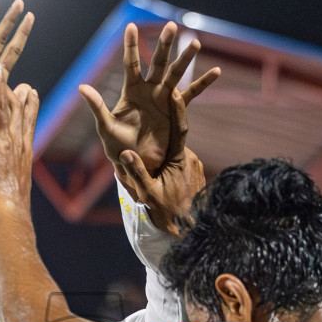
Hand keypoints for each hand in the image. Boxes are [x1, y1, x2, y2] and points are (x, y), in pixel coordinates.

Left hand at [0, 62, 38, 208]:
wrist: (9, 210)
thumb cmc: (12, 201)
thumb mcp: (20, 180)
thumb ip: (20, 167)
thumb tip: (22, 165)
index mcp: (24, 149)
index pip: (28, 121)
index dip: (30, 104)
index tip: (31, 90)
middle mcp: (17, 142)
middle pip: (16, 108)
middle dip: (11, 87)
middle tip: (5, 66)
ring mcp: (4, 143)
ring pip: (1, 109)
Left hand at [79, 22, 219, 176]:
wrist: (136, 162)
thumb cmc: (117, 146)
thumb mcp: (105, 127)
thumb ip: (96, 106)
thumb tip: (82, 87)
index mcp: (131, 90)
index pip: (130, 63)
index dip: (130, 45)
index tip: (131, 26)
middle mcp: (148, 90)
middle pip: (157, 62)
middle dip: (164, 45)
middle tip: (170, 26)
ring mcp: (163, 98)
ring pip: (176, 74)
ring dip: (185, 59)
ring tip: (195, 43)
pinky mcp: (176, 110)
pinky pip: (192, 94)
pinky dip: (203, 83)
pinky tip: (216, 71)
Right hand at [114, 93, 204, 236]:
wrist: (192, 229)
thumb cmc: (170, 213)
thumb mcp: (149, 194)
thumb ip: (137, 172)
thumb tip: (125, 153)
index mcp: (180, 159)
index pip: (180, 128)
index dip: (177, 109)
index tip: (174, 92)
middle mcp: (190, 159)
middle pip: (174, 139)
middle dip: (164, 132)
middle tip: (152, 121)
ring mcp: (195, 167)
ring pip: (176, 153)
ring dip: (165, 153)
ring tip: (155, 158)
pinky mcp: (196, 174)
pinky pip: (180, 163)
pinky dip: (171, 164)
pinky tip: (163, 173)